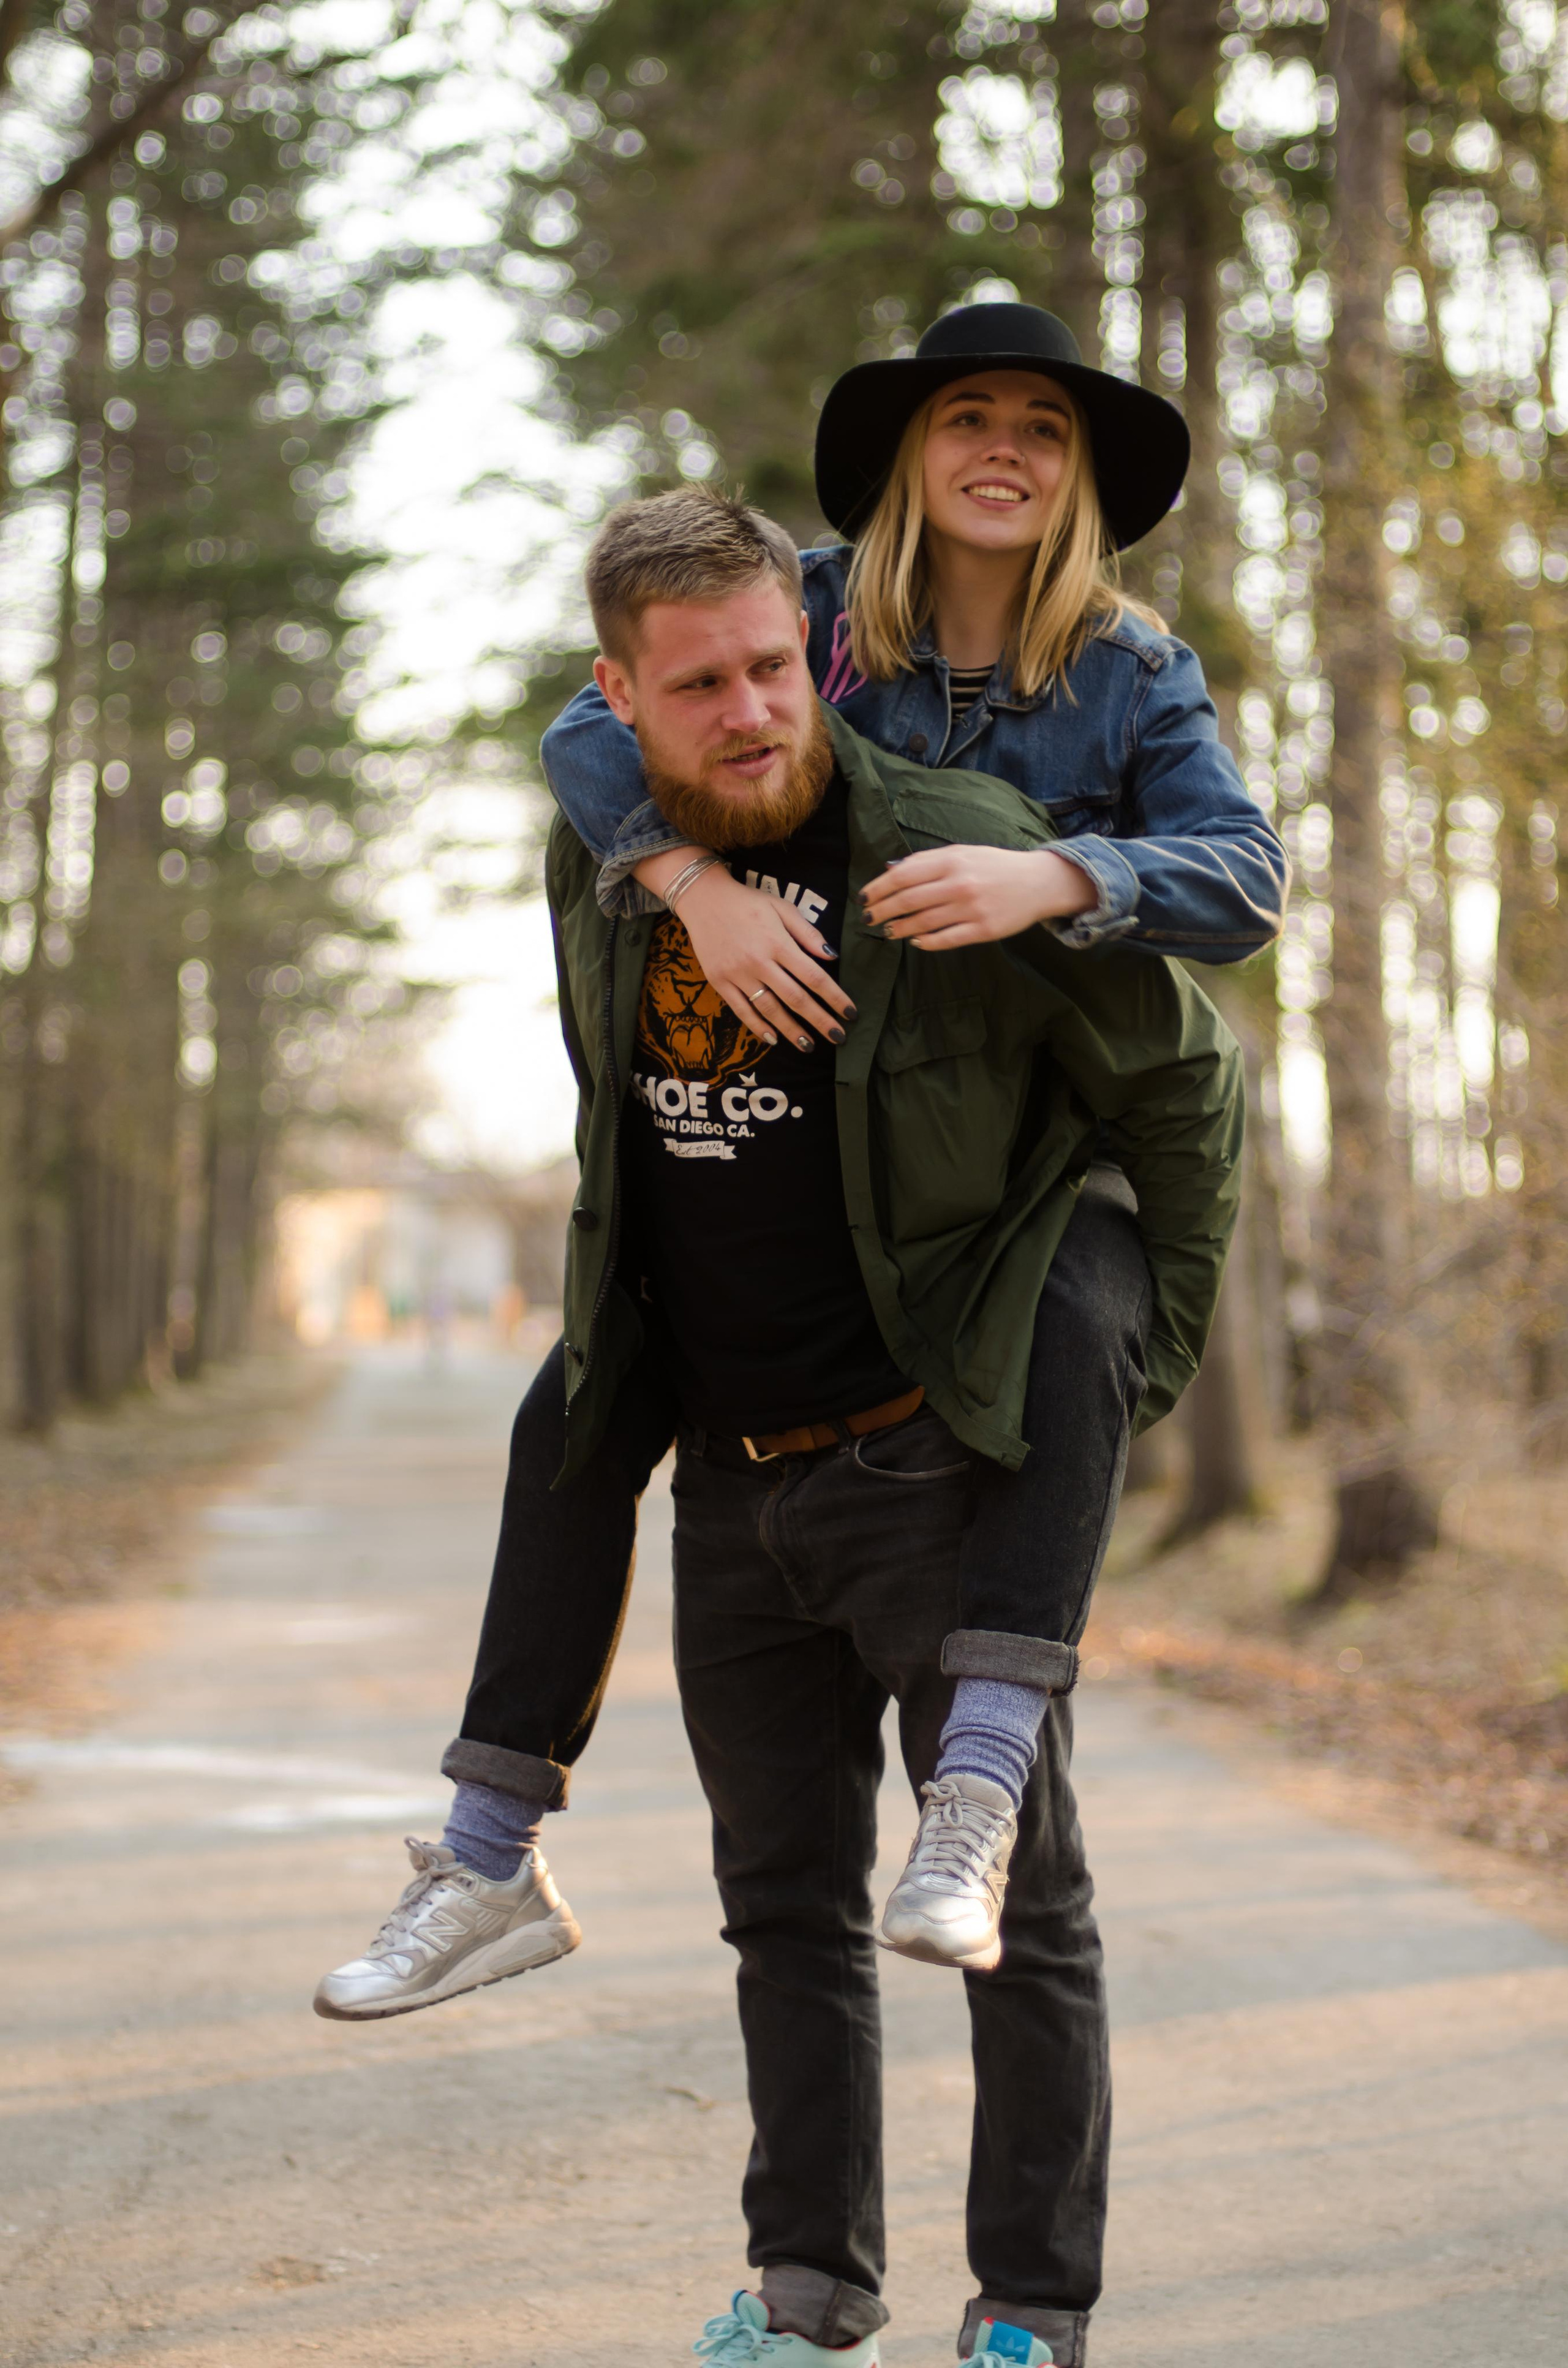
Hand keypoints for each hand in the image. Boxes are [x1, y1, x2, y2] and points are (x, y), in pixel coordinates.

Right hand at [634, 850, 854, 1048]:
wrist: (703, 899)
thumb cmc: (748, 902)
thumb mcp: (782, 908)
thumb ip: (808, 933)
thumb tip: (832, 957)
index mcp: (778, 942)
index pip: (813, 977)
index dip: (834, 997)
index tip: (850, 1013)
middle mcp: (759, 962)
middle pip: (795, 998)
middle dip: (819, 1020)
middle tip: (837, 1037)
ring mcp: (737, 974)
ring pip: (769, 1008)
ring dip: (790, 1030)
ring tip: (808, 1045)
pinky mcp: (719, 981)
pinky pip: (741, 1010)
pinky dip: (757, 1026)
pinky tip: (773, 1039)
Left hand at [859, 844, 1097, 950]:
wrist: (1038, 882)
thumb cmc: (995, 866)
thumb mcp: (962, 852)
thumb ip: (927, 860)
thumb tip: (891, 870)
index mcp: (952, 861)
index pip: (903, 875)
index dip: (879, 888)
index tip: (864, 898)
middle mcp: (960, 884)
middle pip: (909, 900)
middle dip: (882, 911)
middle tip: (868, 919)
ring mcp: (972, 909)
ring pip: (924, 922)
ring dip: (900, 929)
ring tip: (888, 932)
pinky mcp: (984, 930)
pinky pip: (946, 939)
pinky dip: (926, 943)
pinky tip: (916, 942)